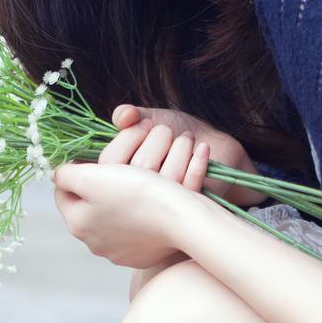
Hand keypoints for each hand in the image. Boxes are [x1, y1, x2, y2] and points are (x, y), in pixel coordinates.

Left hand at [52, 160, 198, 267]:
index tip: (92, 156)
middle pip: (90, 204)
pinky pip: (136, 227)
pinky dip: (141, 211)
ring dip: (121, 195)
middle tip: (116, 164)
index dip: (76, 169)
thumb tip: (58, 175)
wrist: (181, 219)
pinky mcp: (145, 254)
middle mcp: (96, 243)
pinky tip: (152, 197)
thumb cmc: (135, 193)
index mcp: (79, 224)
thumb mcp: (91, 177)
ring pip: (114, 215)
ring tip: (136, 177)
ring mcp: (121, 252)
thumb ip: (66, 175)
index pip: (64, 191)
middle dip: (100, 183)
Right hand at [105, 104, 267, 206]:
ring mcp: (164, 207)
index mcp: (118, 178)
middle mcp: (137, 198)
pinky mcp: (190, 206)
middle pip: (138, 169)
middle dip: (157, 137)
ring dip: (180, 147)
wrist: (212, 148)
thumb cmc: (174, 134)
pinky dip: (198, 160)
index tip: (146, 124)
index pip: (109, 162)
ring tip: (186, 139)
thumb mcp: (147, 120)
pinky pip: (191, 185)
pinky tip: (202, 148)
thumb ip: (129, 115)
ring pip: (166, 177)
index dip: (129, 137)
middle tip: (167, 130)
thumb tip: (124, 116)